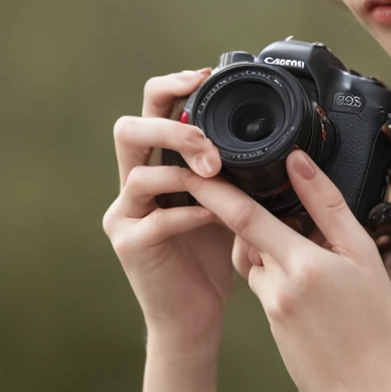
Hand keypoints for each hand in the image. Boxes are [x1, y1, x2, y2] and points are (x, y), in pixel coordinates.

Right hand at [102, 68, 234, 353]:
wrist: (196, 316)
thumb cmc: (213, 254)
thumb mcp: (227, 197)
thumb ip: (230, 164)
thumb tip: (266, 128)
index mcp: (156, 163)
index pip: (150, 109)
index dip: (172, 86)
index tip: (205, 75)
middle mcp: (132, 183)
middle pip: (129, 129)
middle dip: (170, 126)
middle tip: (207, 141)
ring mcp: (124, 213)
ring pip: (137, 172)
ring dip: (183, 170)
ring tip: (218, 175)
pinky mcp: (128, 244)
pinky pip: (156, 219)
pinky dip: (190, 211)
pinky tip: (215, 214)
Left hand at [180, 148, 390, 391]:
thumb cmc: (380, 327)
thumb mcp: (365, 256)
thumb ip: (328, 206)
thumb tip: (297, 162)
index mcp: (302, 264)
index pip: (245, 216)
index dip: (215, 191)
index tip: (194, 169)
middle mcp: (279, 287)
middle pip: (247, 236)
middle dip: (252, 217)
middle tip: (290, 210)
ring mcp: (273, 311)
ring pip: (258, 262)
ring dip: (273, 248)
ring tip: (320, 257)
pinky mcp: (273, 329)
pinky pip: (268, 288)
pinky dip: (282, 276)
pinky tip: (317, 290)